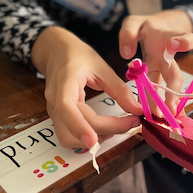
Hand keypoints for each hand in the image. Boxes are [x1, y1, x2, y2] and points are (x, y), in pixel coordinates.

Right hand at [31, 27, 142, 148]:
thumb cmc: (78, 55)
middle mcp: (54, 101)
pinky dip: (88, 137)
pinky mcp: (58, 117)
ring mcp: (53, 111)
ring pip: (68, 138)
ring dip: (94, 138)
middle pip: (72, 129)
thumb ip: (119, 90)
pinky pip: (70, 135)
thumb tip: (138, 110)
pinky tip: (105, 128)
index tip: (97, 140)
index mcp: (64, 83)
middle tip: (131, 123)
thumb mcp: (102, 67)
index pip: (66, 108)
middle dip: (103, 132)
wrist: (57, 52)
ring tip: (117, 126)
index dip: (79, 127)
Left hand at [119, 10, 192, 113]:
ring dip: (163, 102)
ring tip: (158, 116)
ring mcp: (164, 69)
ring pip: (165, 89)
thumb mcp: (134, 22)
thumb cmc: (145, 26)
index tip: (175, 45)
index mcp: (168, 39)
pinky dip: (154, 103)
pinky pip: (158, 91)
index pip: (184, 39)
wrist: (156, 28)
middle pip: (176, 75)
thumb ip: (128, 33)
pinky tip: (151, 116)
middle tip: (169, 107)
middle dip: (173, 91)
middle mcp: (169, 58)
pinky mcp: (158, 76)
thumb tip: (126, 54)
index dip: (183, 42)